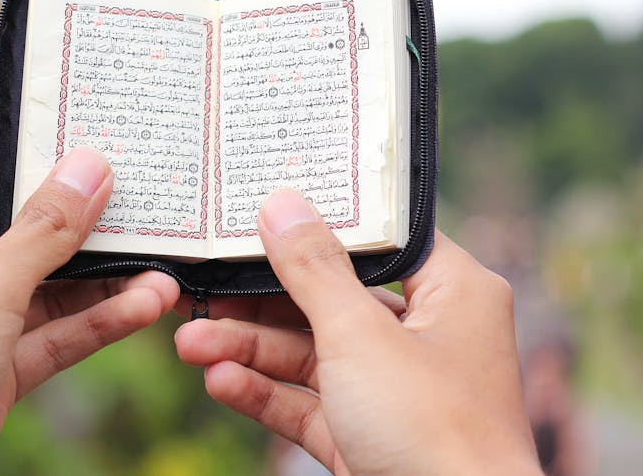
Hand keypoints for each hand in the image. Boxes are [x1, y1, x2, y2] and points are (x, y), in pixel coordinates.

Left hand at [0, 133, 178, 474]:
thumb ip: (45, 231)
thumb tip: (91, 168)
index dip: (50, 149)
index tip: (109, 136)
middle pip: (34, 227)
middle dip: (97, 226)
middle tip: (154, 209)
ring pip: (53, 284)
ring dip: (110, 282)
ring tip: (166, 273)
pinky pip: (55, 332)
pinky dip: (99, 322)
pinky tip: (144, 308)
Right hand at [175, 189, 540, 474]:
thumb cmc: (433, 428)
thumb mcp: (362, 336)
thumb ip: (314, 271)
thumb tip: (282, 205)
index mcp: (453, 292)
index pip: (381, 239)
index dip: (323, 221)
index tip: (264, 209)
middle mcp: (427, 335)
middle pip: (333, 299)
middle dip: (262, 300)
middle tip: (204, 286)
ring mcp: (396, 390)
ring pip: (314, 354)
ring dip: (252, 350)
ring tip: (190, 342)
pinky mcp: (370, 437)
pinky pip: (312, 404)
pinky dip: (268, 394)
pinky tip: (220, 381)